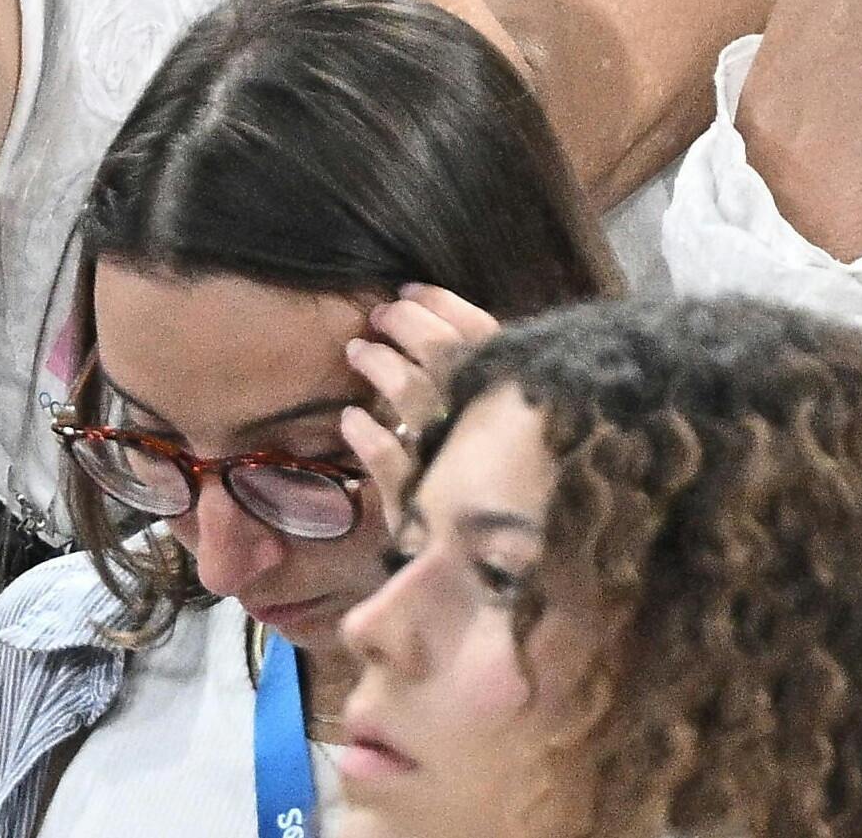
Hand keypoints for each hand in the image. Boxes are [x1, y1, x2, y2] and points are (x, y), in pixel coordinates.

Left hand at [339, 283, 500, 535]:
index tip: (410, 289)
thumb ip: (480, 390)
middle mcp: (487, 426)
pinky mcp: (421, 504)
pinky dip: (367, 436)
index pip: (483, 334)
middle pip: (444, 355)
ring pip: (412, 396)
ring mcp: (452, 463)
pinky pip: (390, 459)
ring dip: (381, 367)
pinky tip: (350, 421)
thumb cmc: (496, 496)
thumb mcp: (498, 437)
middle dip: (408, 326)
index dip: (445, 307)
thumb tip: (437, 332)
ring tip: (358, 352)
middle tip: (380, 315)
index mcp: (511, 402)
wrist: (498, 572)